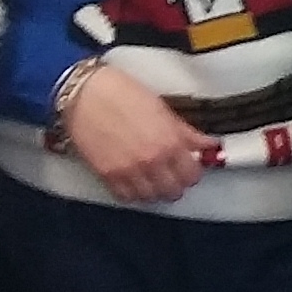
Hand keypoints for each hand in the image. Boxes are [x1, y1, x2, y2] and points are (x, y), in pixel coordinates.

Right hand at [59, 68, 211, 203]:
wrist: (84, 93)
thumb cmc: (121, 94)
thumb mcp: (162, 109)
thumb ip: (186, 132)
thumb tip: (208, 144)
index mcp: (170, 142)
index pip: (192, 175)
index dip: (191, 172)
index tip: (187, 166)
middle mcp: (152, 161)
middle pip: (174, 191)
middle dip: (174, 184)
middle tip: (169, 173)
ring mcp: (129, 171)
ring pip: (150, 197)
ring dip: (153, 190)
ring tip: (150, 177)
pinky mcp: (107, 175)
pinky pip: (126, 197)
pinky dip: (131, 192)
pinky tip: (131, 179)